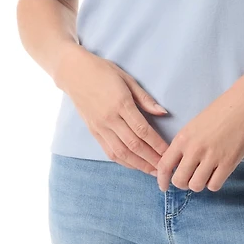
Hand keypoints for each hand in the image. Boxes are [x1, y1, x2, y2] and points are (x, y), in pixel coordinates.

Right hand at [56, 45, 169, 173]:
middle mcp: (109, 118)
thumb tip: (163, 113)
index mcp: (121, 103)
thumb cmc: (103, 71)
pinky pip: (109, 151)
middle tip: (165, 168)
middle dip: (151, 159)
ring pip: (121, 152)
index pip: (143, 130)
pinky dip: (123, 161)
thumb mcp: (127, 79)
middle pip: (134, 145)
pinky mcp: (93, 131)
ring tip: (152, 171)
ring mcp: (99, 127)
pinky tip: (134, 165)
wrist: (73, 72)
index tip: (169, 152)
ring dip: (138, 164)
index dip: (157, 144)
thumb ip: (145, 99)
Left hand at [155, 85, 243, 192]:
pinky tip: (217, 174)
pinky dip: (214, 183)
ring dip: (199, 184)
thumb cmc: (219, 112)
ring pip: (196, 186)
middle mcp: (194, 149)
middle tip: (190, 178)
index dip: (162, 180)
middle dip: (183, 184)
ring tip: (205, 175)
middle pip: (180, 181)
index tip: (164, 186)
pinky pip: (214, 185)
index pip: (164, 165)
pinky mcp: (228, 163)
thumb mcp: (194, 126)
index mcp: (183, 138)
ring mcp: (211, 157)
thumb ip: (185, 145)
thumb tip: (179, 165)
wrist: (243, 105)